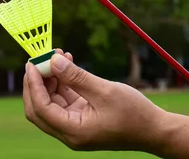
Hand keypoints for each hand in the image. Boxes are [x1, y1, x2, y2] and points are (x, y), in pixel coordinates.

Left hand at [23, 51, 166, 151]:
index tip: (32, 62)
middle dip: (36, 83)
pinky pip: (63, 101)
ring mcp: (74, 126)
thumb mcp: (104, 91)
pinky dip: (62, 83)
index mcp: (73, 131)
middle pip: (38, 109)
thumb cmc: (134, 114)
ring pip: (49, 103)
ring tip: (58, 56)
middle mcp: (70, 132)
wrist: (156, 131)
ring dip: (50, 79)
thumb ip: (76, 76)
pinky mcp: (81, 119)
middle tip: (39, 59)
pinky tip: (67, 64)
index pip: (41, 108)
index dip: (33, 84)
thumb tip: (53, 61)